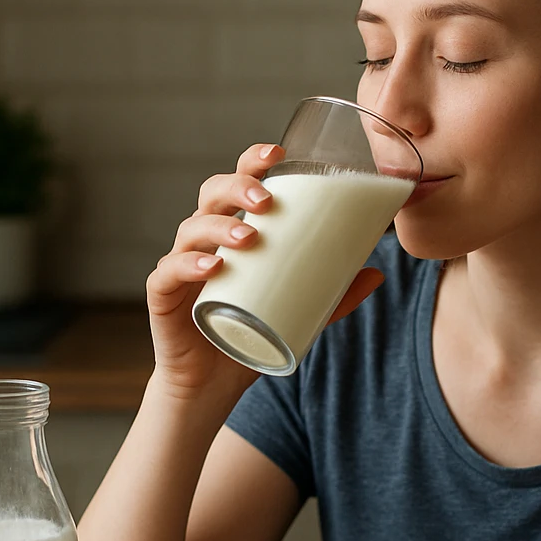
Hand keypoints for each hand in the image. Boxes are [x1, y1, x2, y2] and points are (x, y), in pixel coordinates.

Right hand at [145, 143, 384, 399]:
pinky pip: (169, 272)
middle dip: (238, 187)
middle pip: (212, 195)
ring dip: (220, 226)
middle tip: (267, 201)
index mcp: (232, 231)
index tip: (278, 154)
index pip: (238, 183)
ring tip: (249, 237)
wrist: (212, 386)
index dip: (252, 162)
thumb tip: (377, 273)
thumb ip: (334, 295)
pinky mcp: (164, 296)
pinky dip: (188, 266)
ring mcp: (181, 265)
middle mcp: (204, 241)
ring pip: (192, 229)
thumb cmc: (250, 335)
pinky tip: (211, 268)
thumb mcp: (300, 313)